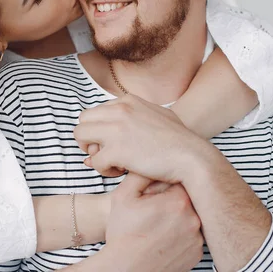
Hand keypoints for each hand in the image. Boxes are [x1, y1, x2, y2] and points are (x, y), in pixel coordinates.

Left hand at [74, 94, 204, 182]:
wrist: (191, 157)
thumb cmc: (178, 142)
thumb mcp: (158, 117)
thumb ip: (134, 119)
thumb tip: (112, 134)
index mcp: (128, 101)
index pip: (96, 112)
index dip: (100, 131)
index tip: (114, 143)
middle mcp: (119, 110)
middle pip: (82, 122)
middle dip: (89, 140)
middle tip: (106, 154)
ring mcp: (116, 129)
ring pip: (80, 138)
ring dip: (93, 154)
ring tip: (113, 163)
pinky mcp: (116, 150)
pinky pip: (94, 162)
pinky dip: (105, 170)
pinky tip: (122, 172)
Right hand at [104, 173, 203, 271]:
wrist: (125, 270)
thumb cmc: (122, 233)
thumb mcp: (123, 196)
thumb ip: (140, 173)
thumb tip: (153, 160)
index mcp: (179, 201)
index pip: (179, 181)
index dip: (165, 185)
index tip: (155, 193)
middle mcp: (194, 219)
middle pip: (188, 198)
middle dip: (173, 200)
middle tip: (155, 210)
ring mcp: (198, 239)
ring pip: (192, 217)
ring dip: (179, 218)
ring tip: (158, 226)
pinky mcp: (197, 254)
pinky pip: (193, 236)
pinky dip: (182, 235)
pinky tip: (165, 238)